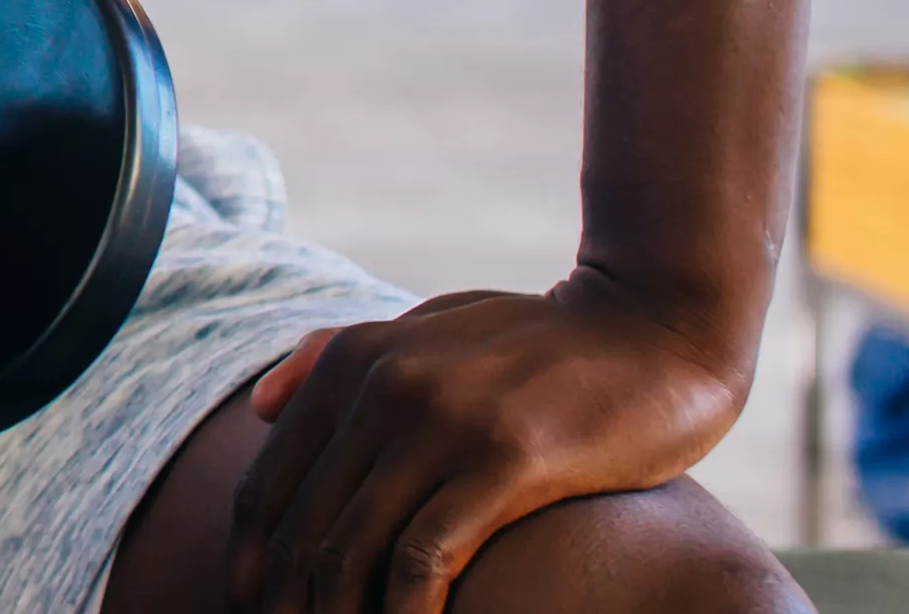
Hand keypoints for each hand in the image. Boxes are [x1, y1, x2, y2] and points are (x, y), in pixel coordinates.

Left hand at [227, 277, 750, 613]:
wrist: (659, 324)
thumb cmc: (544, 341)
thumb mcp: (429, 328)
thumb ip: (340, 360)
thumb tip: (258, 407)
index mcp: (353, 361)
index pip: (267, 484)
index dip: (249, 562)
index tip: (249, 610)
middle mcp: (383, 387)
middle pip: (300, 527)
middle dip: (287, 603)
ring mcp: (442, 422)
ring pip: (350, 550)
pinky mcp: (507, 460)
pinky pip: (423, 557)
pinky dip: (402, 612)